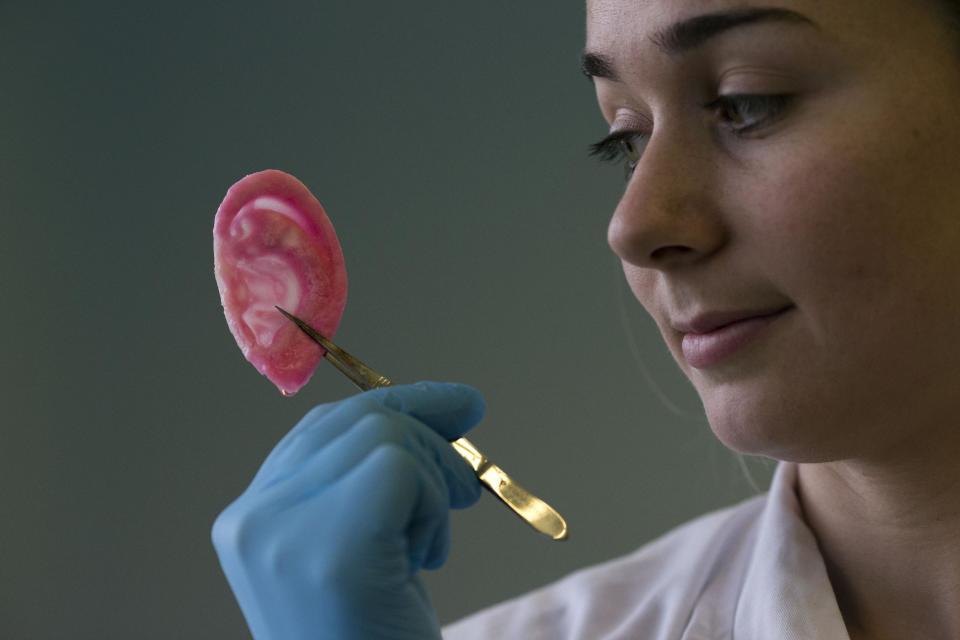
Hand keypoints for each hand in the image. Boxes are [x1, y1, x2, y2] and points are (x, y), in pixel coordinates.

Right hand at [211, 381, 484, 639]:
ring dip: (435, 483)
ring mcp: (283, 532)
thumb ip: (371, 486)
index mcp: (249, 521)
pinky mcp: (332, 549)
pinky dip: (434, 503)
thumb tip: (450, 406)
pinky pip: (400, 469)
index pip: (322, 429)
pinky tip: (426, 559)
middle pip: (356, 423)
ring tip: (433, 546)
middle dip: (429, 435)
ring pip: (384, 438)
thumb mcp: (361, 553)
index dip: (394, 406)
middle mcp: (252, 520)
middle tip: (472, 485)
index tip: (456, 405)